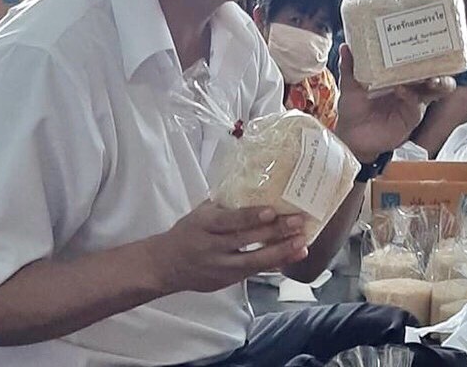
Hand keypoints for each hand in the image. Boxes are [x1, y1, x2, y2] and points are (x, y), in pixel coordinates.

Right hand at [146, 201, 308, 293]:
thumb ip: (224, 204)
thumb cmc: (187, 232)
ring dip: (280, 252)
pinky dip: (274, 265)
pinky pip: (254, 272)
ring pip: (253, 261)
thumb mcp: (200, 213)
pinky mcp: (227, 281)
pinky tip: (291, 257)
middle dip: (275, 232)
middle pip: (246, 240)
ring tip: (301, 243)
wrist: (165, 266)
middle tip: (298, 222)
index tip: (271, 211)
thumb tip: (255, 185)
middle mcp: (211, 247)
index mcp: (203, 225)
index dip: (251, 217)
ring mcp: (220, 267)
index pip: (229, 221)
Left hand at [335, 44, 455, 161]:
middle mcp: (410, 88)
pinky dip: (411, 97)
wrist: (350, 135)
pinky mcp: (410, 118)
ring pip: (435, 91)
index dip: (427, 53)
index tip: (425, 42)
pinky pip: (416, 106)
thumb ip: (350, 67)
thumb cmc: (353, 109)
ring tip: (429, 77)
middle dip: (439, 66)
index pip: (419, 62)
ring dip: (436, 82)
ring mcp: (412, 103)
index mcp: (399, 76)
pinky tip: (402, 90)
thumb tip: (345, 47)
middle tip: (435, 58)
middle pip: (434, 74)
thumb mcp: (350, 85)